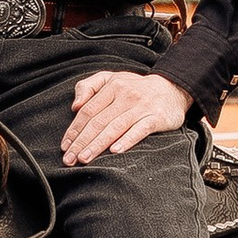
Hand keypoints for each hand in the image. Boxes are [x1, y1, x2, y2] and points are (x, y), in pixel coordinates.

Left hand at [63, 67, 188, 162]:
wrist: (172, 89)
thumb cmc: (135, 87)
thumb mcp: (110, 78)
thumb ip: (88, 86)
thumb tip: (75, 106)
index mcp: (111, 87)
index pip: (88, 111)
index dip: (74, 130)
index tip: (64, 147)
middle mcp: (125, 96)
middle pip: (98, 122)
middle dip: (81, 142)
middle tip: (70, 159)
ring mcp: (141, 107)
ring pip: (115, 128)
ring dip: (98, 144)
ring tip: (84, 158)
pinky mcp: (156, 118)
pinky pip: (140, 130)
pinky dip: (127, 140)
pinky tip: (115, 151)